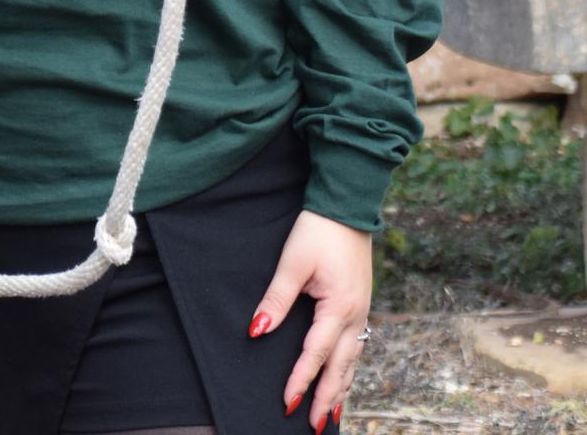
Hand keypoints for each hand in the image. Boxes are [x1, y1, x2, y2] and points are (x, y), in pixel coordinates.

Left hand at [248, 210, 372, 429]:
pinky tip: (343, 376)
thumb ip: (276, 300)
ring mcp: (361, 310)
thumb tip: (257, 332)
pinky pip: (355, 345)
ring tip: (330, 414)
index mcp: (338, 308)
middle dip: (326, 397)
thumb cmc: (317, 231)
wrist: (346, 206)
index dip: (300, 380)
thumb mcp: (292, 263)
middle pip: (340, 366)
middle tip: (314, 426)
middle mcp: (355, 315)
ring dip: (340, 387)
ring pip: (351, 359)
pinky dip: (348, 367)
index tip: (287, 404)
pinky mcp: (359, 303)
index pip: (315, 354)